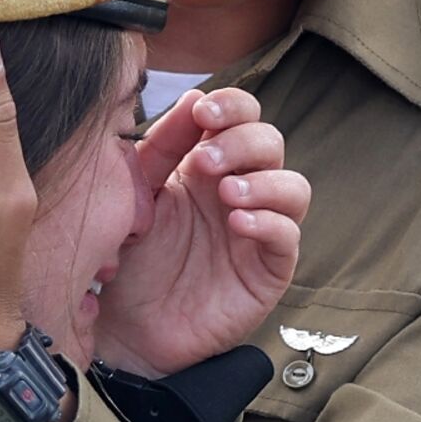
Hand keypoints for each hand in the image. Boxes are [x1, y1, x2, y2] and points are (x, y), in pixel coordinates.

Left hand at [94, 88, 306, 377]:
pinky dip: (269, 222)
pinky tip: (237, 223)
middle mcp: (240, 189)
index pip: (241, 115)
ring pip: (293, 186)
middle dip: (242, 142)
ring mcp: (259, 228)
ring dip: (263, 181)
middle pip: (270, 142)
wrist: (127, 325)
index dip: (231, 106)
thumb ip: (160, 148)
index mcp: (207, 162)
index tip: (202, 113)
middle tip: (205, 161)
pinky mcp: (269, 269)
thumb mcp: (137, 194)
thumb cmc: (132, 256)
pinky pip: (289, 236)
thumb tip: (194, 96)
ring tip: (225, 194)